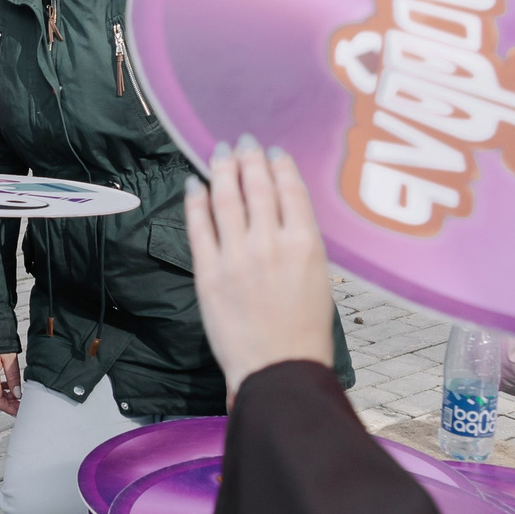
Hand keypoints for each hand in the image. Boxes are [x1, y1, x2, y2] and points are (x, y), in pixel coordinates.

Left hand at [183, 138, 333, 404]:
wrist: (279, 371)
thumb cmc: (305, 333)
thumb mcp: (320, 280)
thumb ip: (302, 244)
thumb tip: (286, 214)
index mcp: (305, 244)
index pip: (291, 190)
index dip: (280, 166)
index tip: (273, 152)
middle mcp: (270, 243)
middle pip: (256, 187)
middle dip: (248, 159)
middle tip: (242, 142)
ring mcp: (237, 257)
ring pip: (226, 200)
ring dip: (222, 171)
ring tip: (219, 154)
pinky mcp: (209, 273)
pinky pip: (199, 227)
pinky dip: (196, 201)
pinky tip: (194, 185)